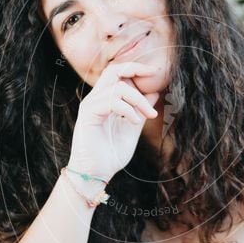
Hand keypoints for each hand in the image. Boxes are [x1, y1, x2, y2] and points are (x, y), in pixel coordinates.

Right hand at [67, 61, 160, 181]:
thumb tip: (154, 92)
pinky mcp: (88, 114)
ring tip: (148, 116)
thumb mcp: (132, 129)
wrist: (96, 174)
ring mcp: (90, 106)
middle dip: (135, 68)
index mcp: (105, 101)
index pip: (118, 74)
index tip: (155, 72)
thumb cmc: (111, 154)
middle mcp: (95, 99)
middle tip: (153, 73)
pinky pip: (111, 101)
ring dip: (139, 100)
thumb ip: (141, 110)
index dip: (136, 69)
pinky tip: (134, 122)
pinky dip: (128, 109)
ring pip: (118, 87)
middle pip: (113, 70)